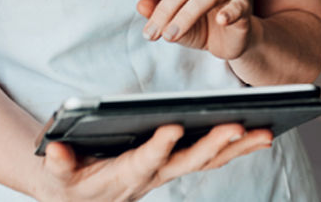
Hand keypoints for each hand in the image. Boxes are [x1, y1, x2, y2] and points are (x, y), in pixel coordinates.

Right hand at [35, 122, 273, 201]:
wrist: (81, 197)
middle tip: (237, 126)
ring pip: (208, 160)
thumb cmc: (69, 179)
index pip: (144, 160)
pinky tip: (261, 135)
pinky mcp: (179, 164)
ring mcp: (170, 171)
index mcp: (123, 174)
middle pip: (188, 162)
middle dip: (213, 144)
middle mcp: (153, 175)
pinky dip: (237, 147)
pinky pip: (212, 157)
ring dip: (237, 147)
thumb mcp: (57, 174)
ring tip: (265, 131)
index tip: (172, 128)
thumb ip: (57, 163)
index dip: (157, 147)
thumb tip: (54, 149)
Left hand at [137, 0, 255, 60]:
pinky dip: (229, 11)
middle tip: (151, 33)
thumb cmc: (197, 23)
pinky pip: (237, 5)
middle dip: (165, 9)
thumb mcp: (171, 19)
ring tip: (170, 36)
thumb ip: (157, 11)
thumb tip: (141, 5)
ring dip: (185, 16)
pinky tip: (220, 20)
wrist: (228, 40)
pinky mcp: (243, 5)